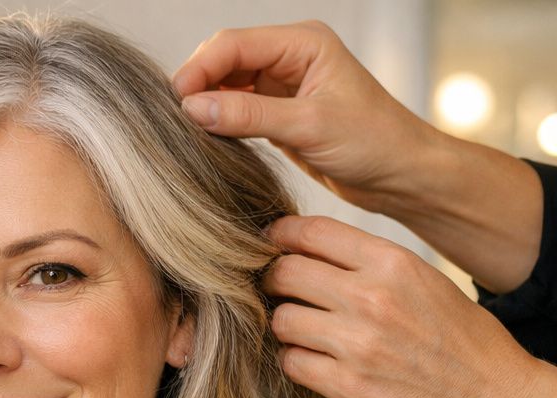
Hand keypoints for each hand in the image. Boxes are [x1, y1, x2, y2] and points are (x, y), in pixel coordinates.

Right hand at [172, 22, 434, 213]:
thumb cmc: (374, 143)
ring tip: (188, 133)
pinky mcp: (278, 111)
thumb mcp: (309, 127)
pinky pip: (235, 108)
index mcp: (303, 43)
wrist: (401, 175)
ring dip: (206, 104)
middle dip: (197, 85)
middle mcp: (290, 56)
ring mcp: (282, 84)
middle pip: (223, 59)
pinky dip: (218, 121)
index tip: (176, 105)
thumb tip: (193, 108)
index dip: (198, 70)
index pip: (232, 44)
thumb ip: (249, 115)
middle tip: (176, 123)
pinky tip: (209, 139)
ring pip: (225, 84)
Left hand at [263, 214, 538, 397]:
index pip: (312, 233)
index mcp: (393, 263)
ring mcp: (358, 344)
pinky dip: (295, 361)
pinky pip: (291, 362)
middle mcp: (373, 298)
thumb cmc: (455, 337)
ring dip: (285, 325)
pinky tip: (314, 360)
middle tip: (279, 291)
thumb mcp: (422, 280)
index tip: (271, 243)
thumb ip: (367, 263)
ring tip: (303, 330)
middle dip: (274, 281)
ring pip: (282, 319)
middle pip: (285, 273)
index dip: (280, 235)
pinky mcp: (347, 386)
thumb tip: (303, 249)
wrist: (490, 397)